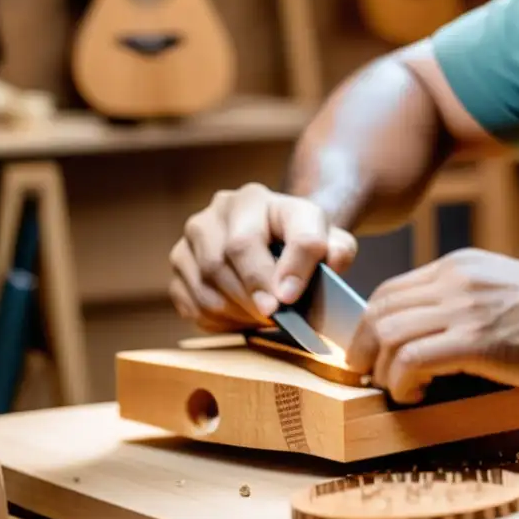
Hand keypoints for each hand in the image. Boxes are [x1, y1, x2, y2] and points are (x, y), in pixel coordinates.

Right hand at [169, 182, 357, 332]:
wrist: (279, 240)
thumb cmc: (304, 242)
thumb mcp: (331, 240)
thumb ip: (338, 249)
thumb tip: (329, 264)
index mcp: (256, 199)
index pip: (256, 235)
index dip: (268, 270)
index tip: (289, 299)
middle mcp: (219, 209)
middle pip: (224, 258)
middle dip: (252, 295)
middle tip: (275, 318)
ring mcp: (193, 235)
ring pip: (205, 282)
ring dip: (236, 310)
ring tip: (264, 320)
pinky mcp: (180, 263)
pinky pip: (189, 299)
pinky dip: (216, 318)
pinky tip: (242, 319)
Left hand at [343, 248, 518, 403]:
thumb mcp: (496, 286)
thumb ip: (461, 297)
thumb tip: (428, 327)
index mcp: (456, 268)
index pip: (389, 290)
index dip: (369, 324)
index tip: (370, 351)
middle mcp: (452, 282)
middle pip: (379, 310)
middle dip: (362, 348)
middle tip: (367, 375)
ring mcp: (462, 309)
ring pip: (388, 335)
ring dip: (381, 370)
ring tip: (395, 390)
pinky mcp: (473, 341)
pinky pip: (411, 359)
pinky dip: (401, 382)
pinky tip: (414, 395)